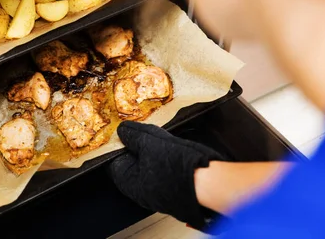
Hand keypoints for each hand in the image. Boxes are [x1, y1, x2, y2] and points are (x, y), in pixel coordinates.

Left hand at [108, 121, 224, 230]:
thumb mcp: (149, 142)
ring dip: (154, 152)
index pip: (115, 162)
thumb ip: (133, 135)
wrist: (210, 182)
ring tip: (162, 140)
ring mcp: (160, 193)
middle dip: (137, 147)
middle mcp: (143, 193)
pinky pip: (165, 171)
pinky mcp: (175, 189)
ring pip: (150, 167)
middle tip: (145, 133)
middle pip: (133, 164)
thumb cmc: (178, 166)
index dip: (119, 145)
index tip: (124, 133)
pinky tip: (174, 150)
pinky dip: (167, 159)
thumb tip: (122, 131)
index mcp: (131, 183)